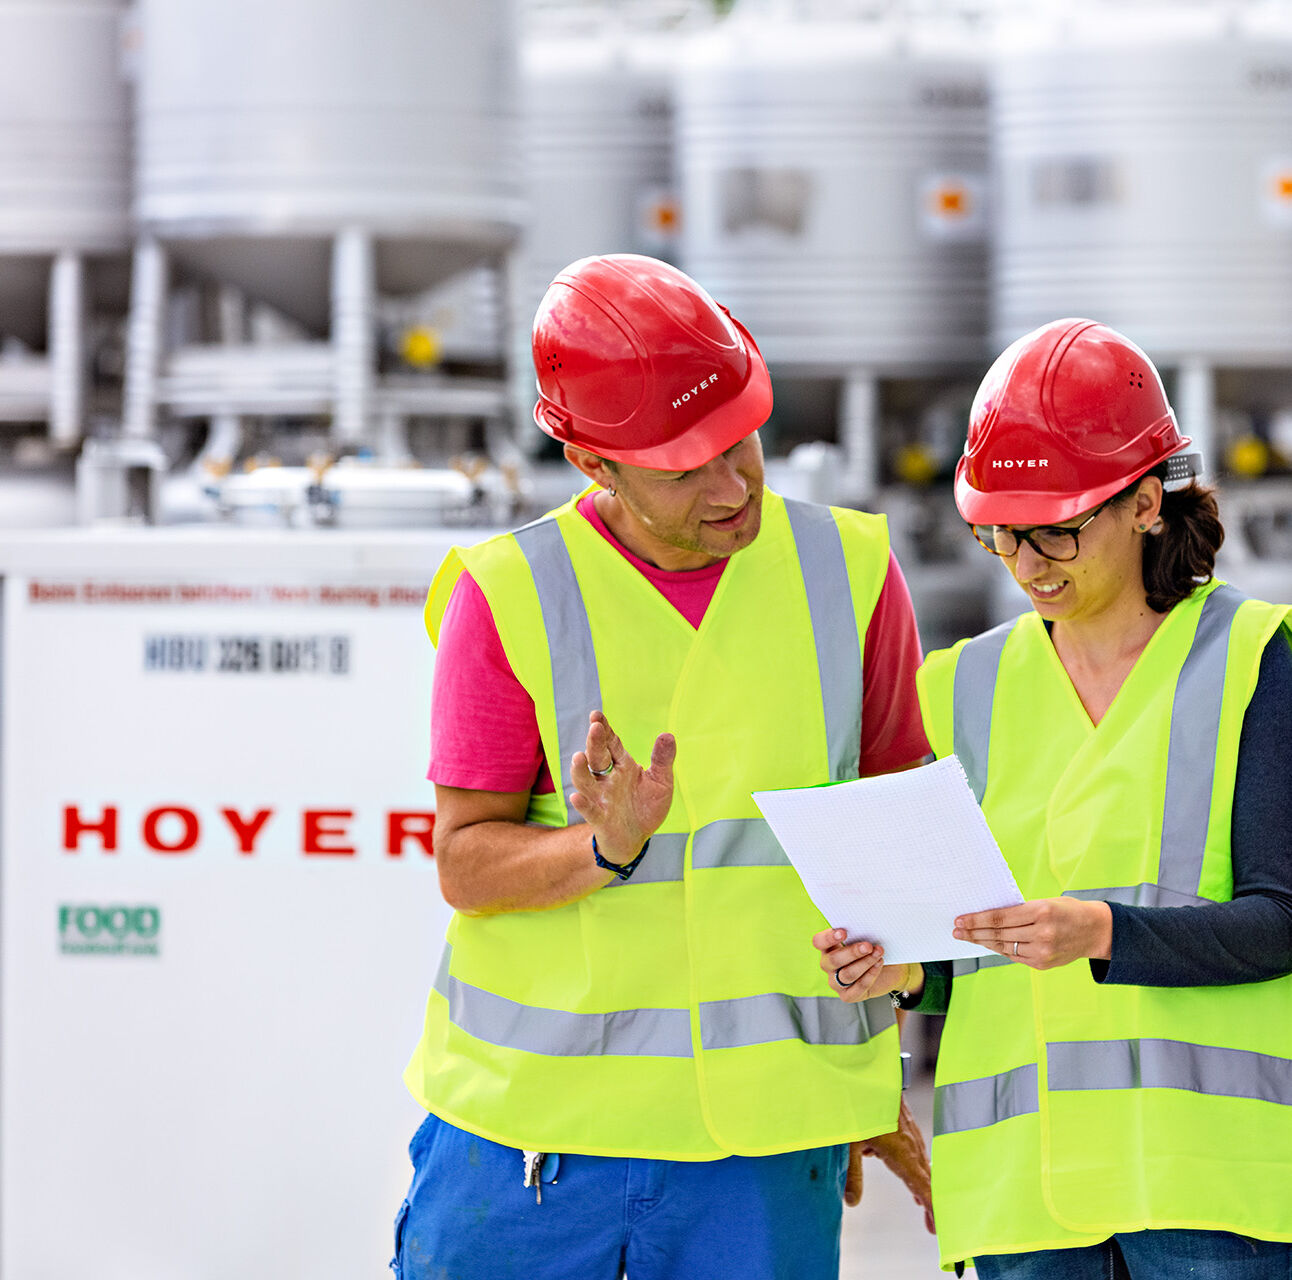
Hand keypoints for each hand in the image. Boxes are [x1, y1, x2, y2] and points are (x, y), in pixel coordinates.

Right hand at [569, 710, 675, 865]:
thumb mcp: (661, 782)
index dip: (604, 729)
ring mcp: (601, 797)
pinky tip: (576, 797)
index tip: (597, 715)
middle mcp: (607, 778)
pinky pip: (589, 809)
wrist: (635, 838)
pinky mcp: (599, 818)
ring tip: (578, 757)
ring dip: (580, 770)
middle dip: (595, 742)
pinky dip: (582, 804)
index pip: (610, 743)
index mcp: (622, 765)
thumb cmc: (646, 807)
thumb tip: (668, 735)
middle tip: (595, 727)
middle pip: (597, 757)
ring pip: (585, 781)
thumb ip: (663, 759)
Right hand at [812, 928, 919, 1003]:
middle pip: (833, 960)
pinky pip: (858, 987)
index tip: (844, 932)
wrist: (890, 969)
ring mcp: (836, 982)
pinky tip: (879, 964)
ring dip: (865, 963)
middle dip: (852, 952)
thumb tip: (866, 923)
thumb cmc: (874, 949)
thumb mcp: (866, 938)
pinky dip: (870, 975)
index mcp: (828, 948)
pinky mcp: (848, 995)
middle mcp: (829, 966)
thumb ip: (860, 932)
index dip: (828, 938)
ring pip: (847, 974)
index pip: (818, 942)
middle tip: (868, 946)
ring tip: (878, 953)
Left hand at [846, 1098, 934, 1232]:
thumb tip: (852, 1203)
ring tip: (925, 1209)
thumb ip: (853, 1174)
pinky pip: (915, 1153)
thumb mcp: (850, 1142)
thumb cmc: (858, 1104)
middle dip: (931, 1204)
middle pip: (927, 1180)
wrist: (867, 1070)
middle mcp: (912, 1146)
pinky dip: (917, 1170)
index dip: (933, 1209)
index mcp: (902, 1153)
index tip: (941, 1228)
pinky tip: (911, 1177)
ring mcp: (911, 1135)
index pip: (923, 1187)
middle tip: (934, 1229)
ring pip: (922, 1166)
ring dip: (924, 1187)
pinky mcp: (907, 1126)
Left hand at [953, 897, 1112, 968]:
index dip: (977, 919)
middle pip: (998, 934)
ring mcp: (1042, 951)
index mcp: (1041, 911)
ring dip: (982, 942)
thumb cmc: (1067, 911)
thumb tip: (990, 917)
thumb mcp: (1046, 903)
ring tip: (966, 937)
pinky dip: (999, 949)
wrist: (1095, 931)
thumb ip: (1021, 911)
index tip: (960, 919)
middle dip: (973, 932)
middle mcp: (1042, 932)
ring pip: (1004, 947)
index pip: (1000, 917)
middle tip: (956, 929)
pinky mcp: (1042, 964)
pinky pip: (1014, 956)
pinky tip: (986, 944)